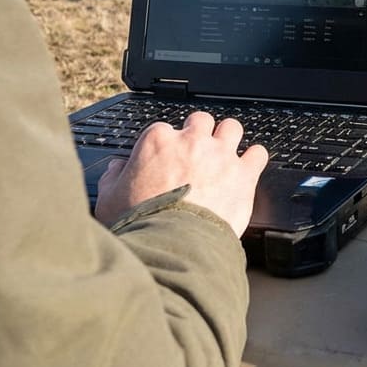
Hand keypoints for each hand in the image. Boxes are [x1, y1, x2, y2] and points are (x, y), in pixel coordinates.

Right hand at [95, 111, 268, 236]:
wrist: (170, 244)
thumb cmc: (139, 224)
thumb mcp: (109, 199)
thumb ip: (113, 177)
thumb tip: (117, 168)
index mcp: (158, 141)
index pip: (164, 130)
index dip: (166, 145)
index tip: (166, 158)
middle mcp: (192, 141)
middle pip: (201, 121)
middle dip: (200, 133)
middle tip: (197, 151)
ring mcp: (220, 155)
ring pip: (232, 128)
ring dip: (228, 138)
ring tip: (224, 154)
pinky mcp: (243, 174)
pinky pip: (258, 154)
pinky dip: (254, 159)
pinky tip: (249, 168)